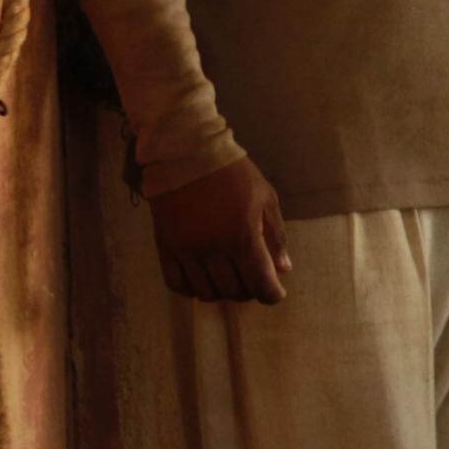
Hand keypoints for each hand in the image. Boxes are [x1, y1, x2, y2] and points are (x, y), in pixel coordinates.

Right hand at [150, 156, 290, 303]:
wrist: (187, 154)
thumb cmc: (234, 175)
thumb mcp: (266, 200)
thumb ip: (275, 237)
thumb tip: (283, 270)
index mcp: (243, 237)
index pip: (260, 285)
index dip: (271, 295)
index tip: (275, 293)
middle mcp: (213, 250)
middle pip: (234, 291)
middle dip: (249, 292)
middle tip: (253, 279)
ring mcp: (186, 251)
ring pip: (206, 292)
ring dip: (222, 292)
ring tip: (229, 277)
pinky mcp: (165, 247)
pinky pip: (176, 284)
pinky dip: (192, 289)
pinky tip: (203, 278)